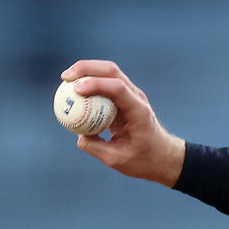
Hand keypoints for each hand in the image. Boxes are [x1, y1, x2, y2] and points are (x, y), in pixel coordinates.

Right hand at [61, 60, 185, 186]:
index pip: (118, 88)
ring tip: (66, 79)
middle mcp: (137, 98)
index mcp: (139, 111)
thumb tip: (78, 136)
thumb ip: (96, 147)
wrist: (163, 157)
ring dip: (87, 71)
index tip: (76, 90)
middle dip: (87, 69)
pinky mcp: (125, 98)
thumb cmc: (144, 160)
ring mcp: (132, 95)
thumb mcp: (118, 159)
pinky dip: (90, 82)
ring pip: (109, 73)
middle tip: (65, 77)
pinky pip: (106, 84)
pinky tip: (74, 89)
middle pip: (112, 71)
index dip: (96, 84)